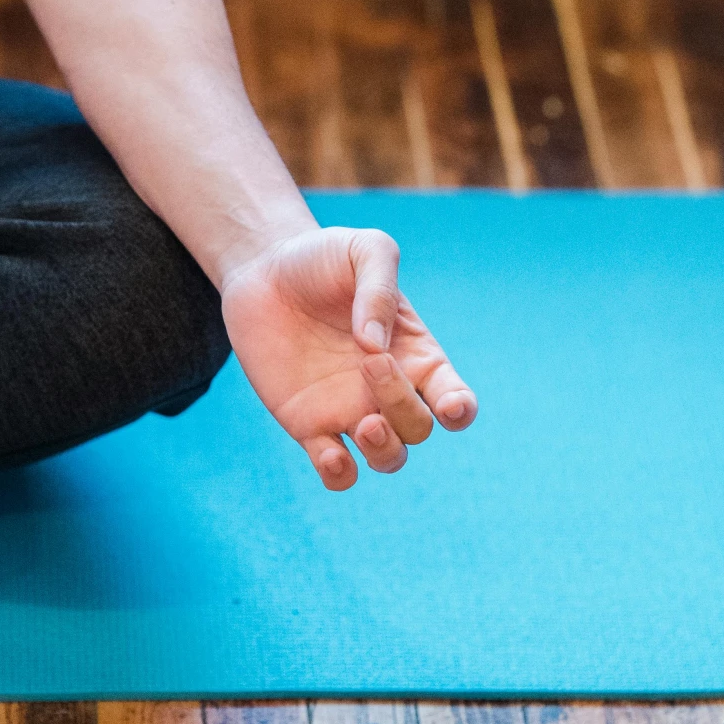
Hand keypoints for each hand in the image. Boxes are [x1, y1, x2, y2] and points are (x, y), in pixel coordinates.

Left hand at [221, 226, 476, 491]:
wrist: (262, 272)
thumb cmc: (322, 258)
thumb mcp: (363, 249)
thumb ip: (380, 287)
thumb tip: (375, 345)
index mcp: (415, 354)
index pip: (456, 399)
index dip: (461, 411)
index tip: (450, 405)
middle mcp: (388, 390)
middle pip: (419, 428)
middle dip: (402, 406)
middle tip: (369, 364)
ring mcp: (350, 411)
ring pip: (389, 458)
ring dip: (384, 451)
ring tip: (364, 425)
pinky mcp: (309, 426)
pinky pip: (338, 472)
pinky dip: (340, 473)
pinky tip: (329, 451)